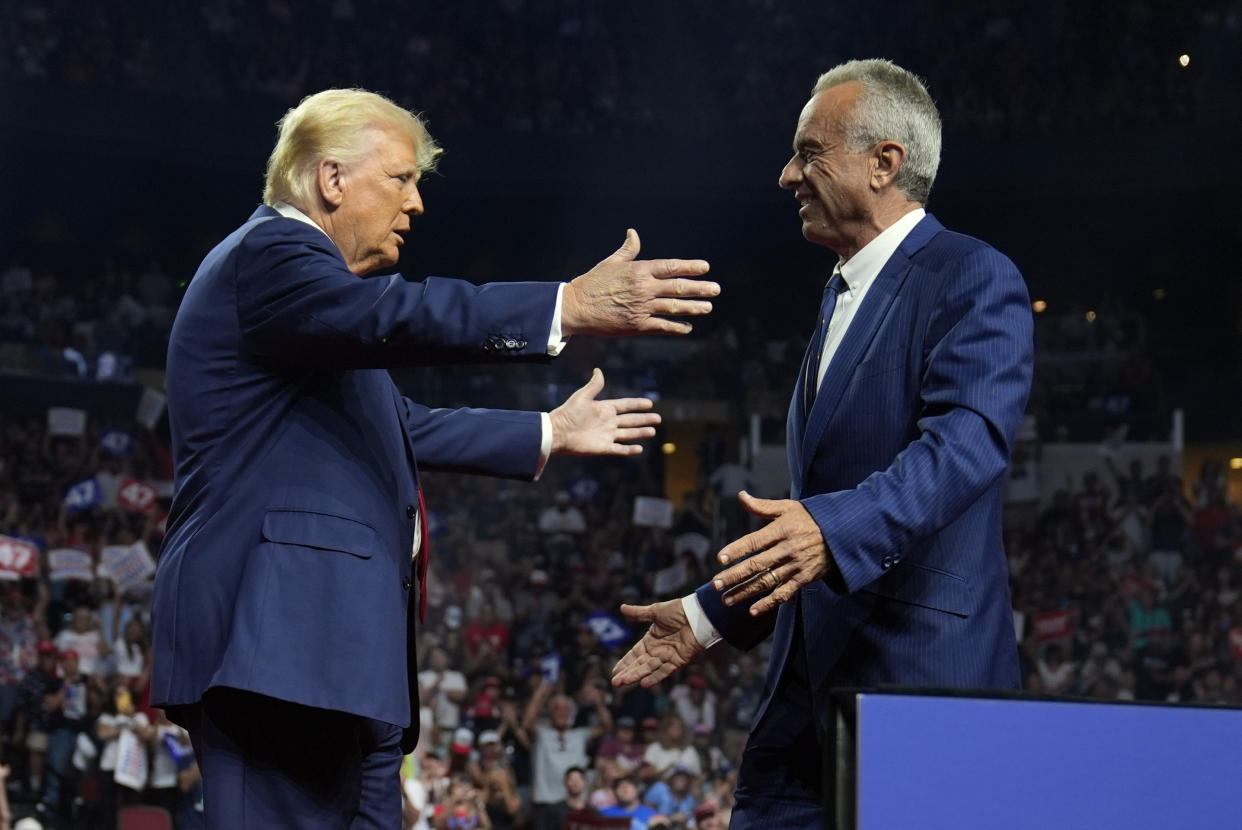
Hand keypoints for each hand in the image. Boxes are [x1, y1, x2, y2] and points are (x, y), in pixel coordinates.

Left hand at [549, 369, 659, 455]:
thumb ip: (594, 385)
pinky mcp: (603, 448)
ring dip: (640, 433)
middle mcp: (608, 422)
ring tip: (653, 431)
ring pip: (628, 434)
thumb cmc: (568, 413)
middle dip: (644, 419)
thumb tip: (598, 370)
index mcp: (604, 409)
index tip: (650, 403)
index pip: (625, 405)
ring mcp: (606, 435)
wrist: (558, 432)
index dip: (637, 404)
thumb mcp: (582, 396)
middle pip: (631, 420)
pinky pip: (620, 449)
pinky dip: (630, 450)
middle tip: (658, 419)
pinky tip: (640, 449)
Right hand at [561, 229, 715, 335]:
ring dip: (693, 308)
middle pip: (678, 287)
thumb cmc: (592, 282)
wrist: (576, 306)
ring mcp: (642, 307)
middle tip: (716, 289)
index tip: (705, 267)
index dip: (690, 267)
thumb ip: (628, 250)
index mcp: (639, 270)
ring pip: (674, 307)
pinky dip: (677, 327)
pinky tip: (688, 327)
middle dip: (700, 288)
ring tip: (708, 307)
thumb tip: (633, 233)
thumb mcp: (611, 262)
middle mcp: (644, 288)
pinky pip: (663, 326)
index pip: (671, 267)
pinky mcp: (637, 325)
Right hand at [612, 599, 703, 687]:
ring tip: (623, 682)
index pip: (634, 654)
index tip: (614, 671)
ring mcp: (667, 657)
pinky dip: (655, 677)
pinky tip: (644, 684)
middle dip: (627, 673)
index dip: (625, 663)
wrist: (698, 615)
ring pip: (649, 669)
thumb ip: (639, 613)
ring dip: (636, 676)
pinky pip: (665, 671)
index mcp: (650, 640)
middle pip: (639, 664)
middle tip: (615, 683)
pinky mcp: (678, 661)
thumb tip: (621, 607)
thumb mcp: (655, 611)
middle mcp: (657, 651)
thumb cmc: (678, 611)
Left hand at [711, 491, 833, 616]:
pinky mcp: (803, 579)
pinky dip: (769, 603)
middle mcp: (787, 549)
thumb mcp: (788, 508)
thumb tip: (741, 496)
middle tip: (716, 584)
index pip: (754, 541)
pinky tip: (753, 611)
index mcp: (781, 530)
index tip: (720, 558)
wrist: (842, 535)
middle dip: (734, 576)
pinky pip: (784, 593)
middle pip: (756, 565)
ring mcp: (795, 566)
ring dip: (745, 592)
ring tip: (727, 600)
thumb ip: (762, 506)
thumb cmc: (810, 519)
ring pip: (766, 582)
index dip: (736, 549)